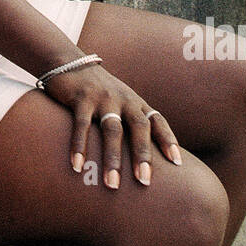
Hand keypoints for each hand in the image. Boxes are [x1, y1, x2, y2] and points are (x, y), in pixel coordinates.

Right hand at [42, 62, 181, 186]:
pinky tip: (78, 166)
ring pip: (112, 130)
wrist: (69, 62)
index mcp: (136, 102)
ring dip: (113, 158)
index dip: (168, 140)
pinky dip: (80, 146)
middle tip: (144, 181)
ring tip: (112, 184)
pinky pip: (82, 125)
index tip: (177, 163)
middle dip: (142, 155)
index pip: (157, 121)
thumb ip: (131, 123)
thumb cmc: (98, 91)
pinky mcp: (81, 98)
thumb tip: (143, 158)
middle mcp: (124, 99)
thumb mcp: (120, 101)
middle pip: (139, 127)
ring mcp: (103, 98)